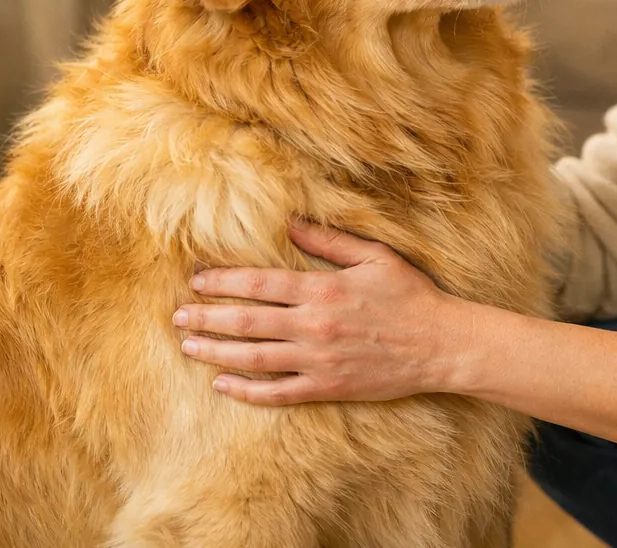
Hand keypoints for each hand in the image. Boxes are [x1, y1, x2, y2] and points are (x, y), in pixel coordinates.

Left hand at [172, 220, 468, 405]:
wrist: (440, 344)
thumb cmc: (410, 295)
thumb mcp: (374, 256)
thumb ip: (329, 241)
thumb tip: (291, 223)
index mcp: (322, 289)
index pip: (259, 283)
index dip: (223, 281)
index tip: (197, 280)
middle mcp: (313, 325)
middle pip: (246, 321)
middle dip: (206, 317)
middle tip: (177, 316)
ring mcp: (317, 360)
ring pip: (253, 357)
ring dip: (215, 351)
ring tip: (188, 344)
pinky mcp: (326, 387)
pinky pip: (277, 392)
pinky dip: (246, 390)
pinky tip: (223, 384)